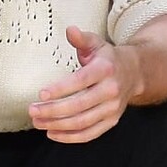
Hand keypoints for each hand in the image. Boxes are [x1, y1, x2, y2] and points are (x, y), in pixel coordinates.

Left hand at [29, 25, 140, 142]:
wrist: (135, 73)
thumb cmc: (107, 58)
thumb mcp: (96, 44)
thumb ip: (81, 38)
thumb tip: (70, 30)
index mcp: (105, 69)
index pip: (81, 81)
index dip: (61, 89)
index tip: (41, 94)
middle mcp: (111, 90)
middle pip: (80, 105)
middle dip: (53, 110)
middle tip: (32, 111)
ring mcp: (113, 108)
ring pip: (83, 121)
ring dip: (58, 125)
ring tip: (37, 122)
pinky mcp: (112, 120)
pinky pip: (91, 133)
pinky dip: (71, 137)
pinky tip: (52, 133)